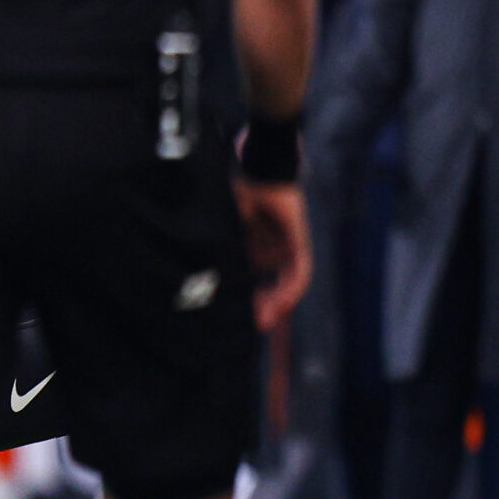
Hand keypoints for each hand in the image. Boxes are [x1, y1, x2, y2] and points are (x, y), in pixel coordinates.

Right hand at [234, 177, 310, 332]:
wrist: (259, 172)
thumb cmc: (237, 195)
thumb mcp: (226, 232)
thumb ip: (221, 255)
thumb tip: (199, 282)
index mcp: (252, 244)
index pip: (253, 278)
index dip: (248, 298)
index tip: (239, 317)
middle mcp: (272, 248)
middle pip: (272, 283)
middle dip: (263, 305)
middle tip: (254, 325)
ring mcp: (287, 246)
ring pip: (286, 282)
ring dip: (276, 302)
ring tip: (263, 319)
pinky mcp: (299, 243)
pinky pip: (300, 272)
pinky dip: (291, 288)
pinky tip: (282, 302)